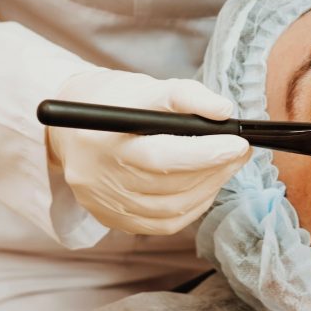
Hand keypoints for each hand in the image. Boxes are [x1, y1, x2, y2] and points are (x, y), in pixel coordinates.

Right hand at [47, 69, 250, 234]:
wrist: (69, 126)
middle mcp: (98, 176)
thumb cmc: (114, 100)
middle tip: (241, 151)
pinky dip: (192, 207)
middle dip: (215, 168)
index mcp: (103, 138)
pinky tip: (206, 187)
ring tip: (228, 165)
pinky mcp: (111, 218)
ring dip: (209, 188)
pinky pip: (162, 224)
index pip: (160, 156)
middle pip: (168, 184)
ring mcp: (103, 202)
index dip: (205, 153)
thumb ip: (186, 95)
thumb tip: (224, 110)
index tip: (238, 142)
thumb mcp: (145, 86)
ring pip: (169, 209)